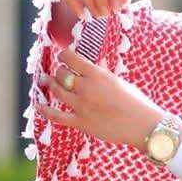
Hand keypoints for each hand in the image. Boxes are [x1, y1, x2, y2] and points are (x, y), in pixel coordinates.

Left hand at [36, 47, 181, 151]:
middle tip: (59, 72)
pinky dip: (45, 110)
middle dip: (58, 71)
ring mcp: (81, 106)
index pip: (70, 58)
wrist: (142, 126)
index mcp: (97, 75)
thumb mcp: (120, 82)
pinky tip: (39, 105)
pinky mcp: (80, 122)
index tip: (63, 56)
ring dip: (50, 85)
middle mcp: (86, 88)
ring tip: (46, 81)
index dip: (64, 55)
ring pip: (57, 91)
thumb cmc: (136, 102)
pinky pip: (56, 116)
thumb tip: (98, 62)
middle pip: (61, 74)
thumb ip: (104, 72)